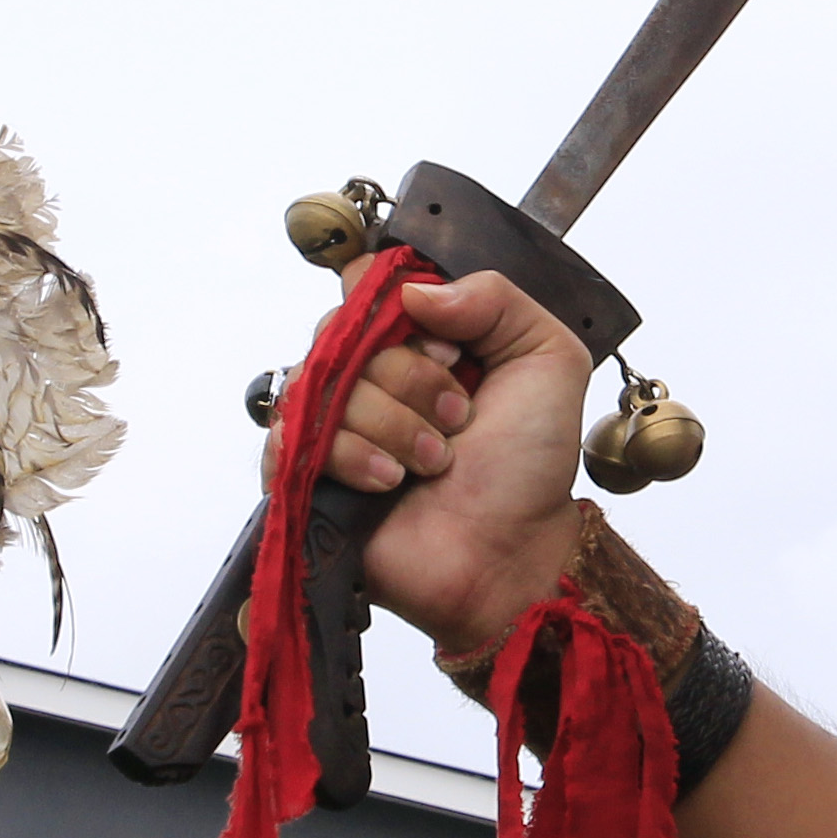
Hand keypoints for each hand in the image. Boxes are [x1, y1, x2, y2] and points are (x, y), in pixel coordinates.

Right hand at [297, 273, 595, 652]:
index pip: (369, 286)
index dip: (400, 311)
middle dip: (409, 379)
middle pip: (340, 332)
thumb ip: (495, 297)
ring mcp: (335, 425)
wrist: (512, 552)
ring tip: (435, 463)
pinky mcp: (309, 476)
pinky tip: (390, 482)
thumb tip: (411, 292)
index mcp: (418, 339)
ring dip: (391, 426)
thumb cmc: (530, 463)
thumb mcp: (547, 357)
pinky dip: (350, 457)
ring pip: (320, 386)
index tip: (452, 351)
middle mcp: (370, 375)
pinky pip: (289, 440)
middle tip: (458, 419)